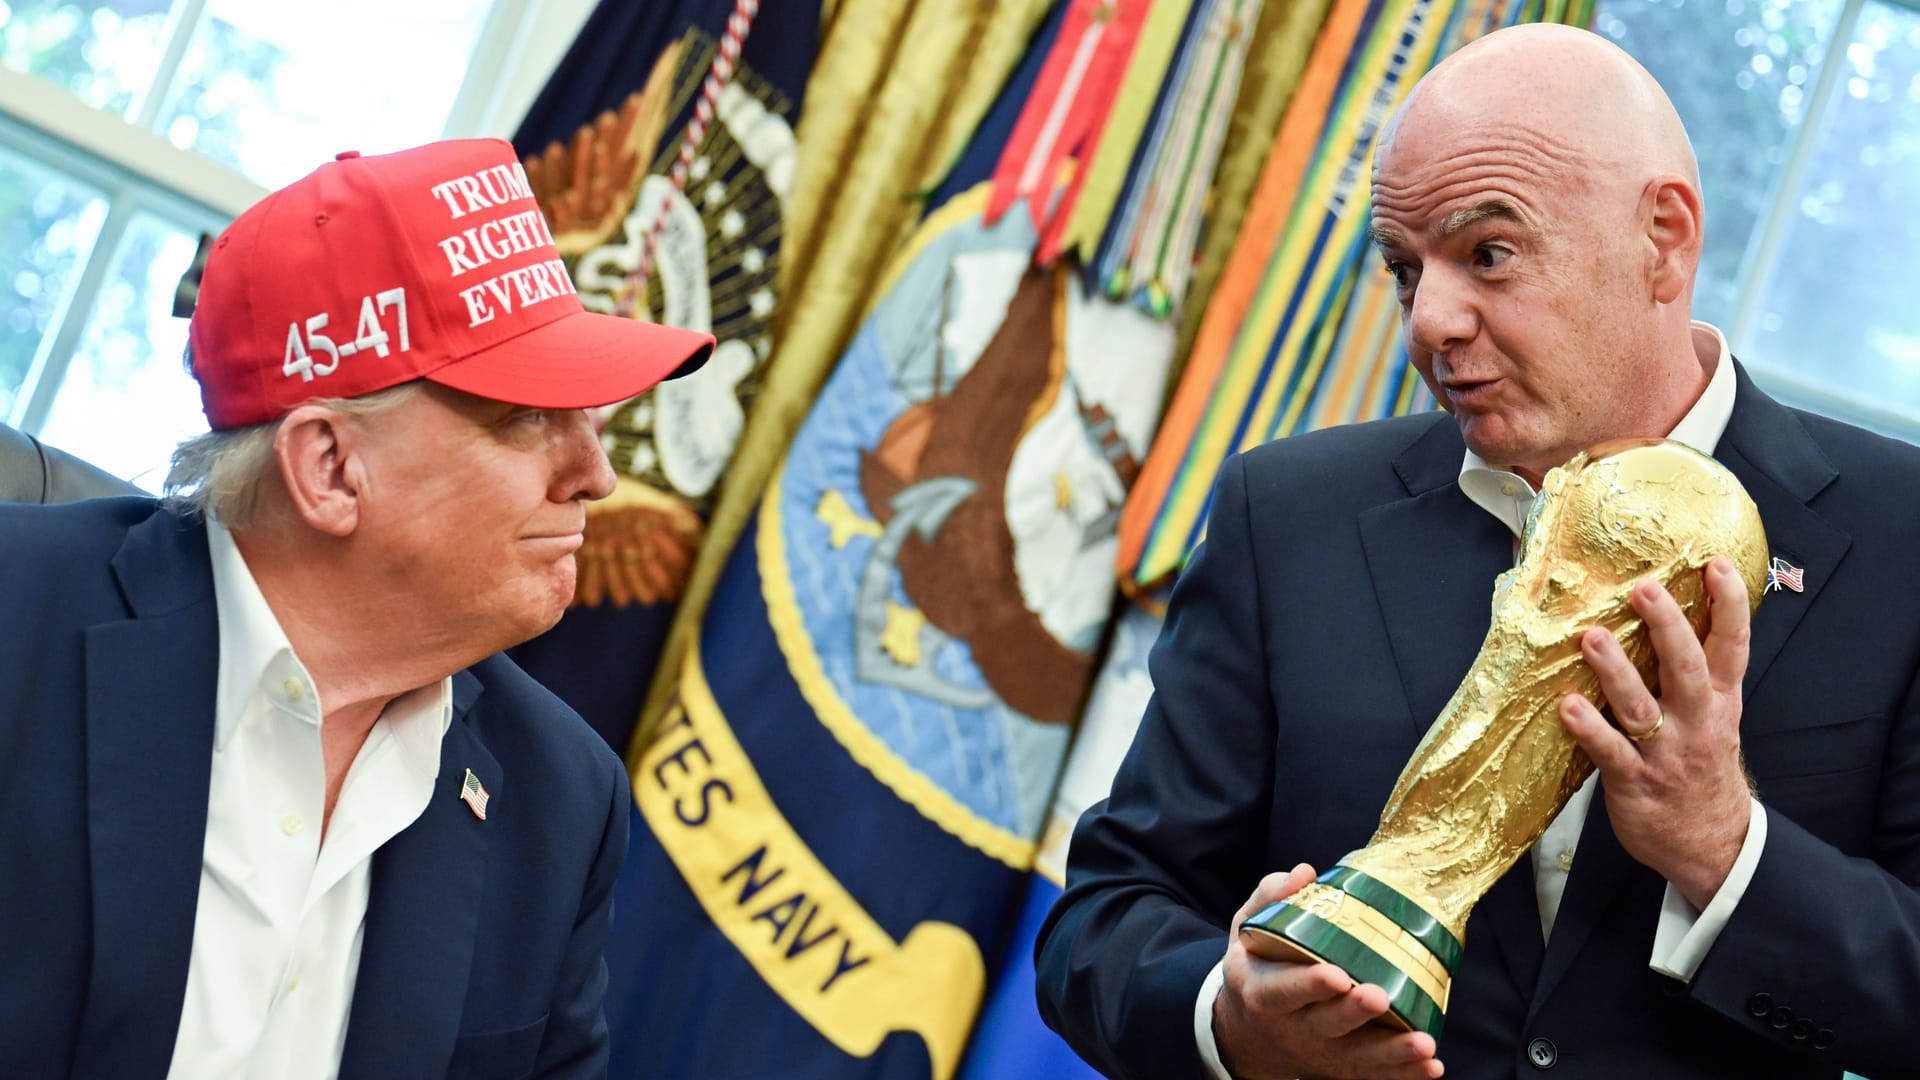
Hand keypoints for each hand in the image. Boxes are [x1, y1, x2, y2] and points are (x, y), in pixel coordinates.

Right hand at [1212, 864, 1444, 1079]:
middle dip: (1354, 1012)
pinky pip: (1374, 1074)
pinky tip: (1432, 1065)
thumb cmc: (1257, 968)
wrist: (1247, 1032)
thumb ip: (1271, 899)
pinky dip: (1404, 1073)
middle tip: (1380, 996)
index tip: (1336, 974)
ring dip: (1392, 1053)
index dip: (1309, 984)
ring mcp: (1319, 1052)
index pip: (1284, 990)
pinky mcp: (1342, 1067)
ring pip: (1357, 1056)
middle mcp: (1292, 1027)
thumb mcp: (1249, 932)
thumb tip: (1305, 873)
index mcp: (1263, 992)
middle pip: (1326, 1024)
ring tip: (1423, 1043)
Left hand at [1559, 556, 1753, 907]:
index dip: (1728, 604)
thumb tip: (1662, 614)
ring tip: (1593, 639)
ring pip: (1643, 707)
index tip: (1714, 564)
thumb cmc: (1703, 768)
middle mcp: (1697, 722)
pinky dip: (1590, 729)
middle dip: (1667, 626)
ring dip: (1616, 672)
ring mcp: (1666, 753)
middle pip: (1687, 667)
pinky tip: (1568, 707)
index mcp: (1720, 701)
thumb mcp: (1716, 718)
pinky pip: (1610, 752)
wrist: (1714, 846)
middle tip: (1643, 588)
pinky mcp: (1635, 782)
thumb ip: (1695, 673)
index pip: (1732, 646)